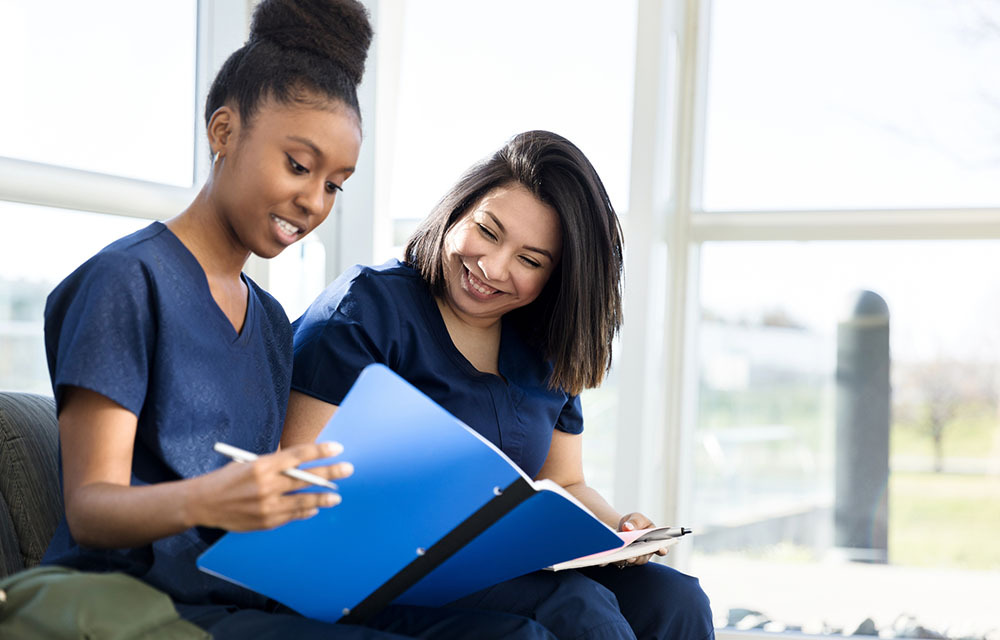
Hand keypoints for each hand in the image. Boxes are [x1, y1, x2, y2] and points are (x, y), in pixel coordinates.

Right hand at [191, 442, 352, 530]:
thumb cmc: (228, 479)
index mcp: (262, 465)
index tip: (338, 448)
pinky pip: (292, 515)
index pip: (298, 455)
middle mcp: (267, 485)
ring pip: (303, 501)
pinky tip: (315, 508)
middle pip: (306, 478)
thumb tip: (304, 468)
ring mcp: (267, 505)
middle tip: (348, 469)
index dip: (320, 451)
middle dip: (330, 473)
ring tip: (337, 495)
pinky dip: (305, 511)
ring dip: (323, 497)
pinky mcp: (266, 521)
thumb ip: (275, 466)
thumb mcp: (250, 464)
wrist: (202, 503)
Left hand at [616, 512, 669, 566]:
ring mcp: (634, 558)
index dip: (662, 549)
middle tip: (632, 556)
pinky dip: (613, 558)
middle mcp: (645, 553)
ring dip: (624, 558)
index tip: (662, 549)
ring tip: (618, 554)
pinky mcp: (622, 560)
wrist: (623, 528)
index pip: (661, 548)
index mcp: (654, 542)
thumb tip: (628, 528)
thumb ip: (634, 522)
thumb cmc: (634, 523)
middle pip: (643, 558)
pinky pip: (618, 561)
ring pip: (630, 561)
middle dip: (637, 557)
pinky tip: (608, 555)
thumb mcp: (636, 518)